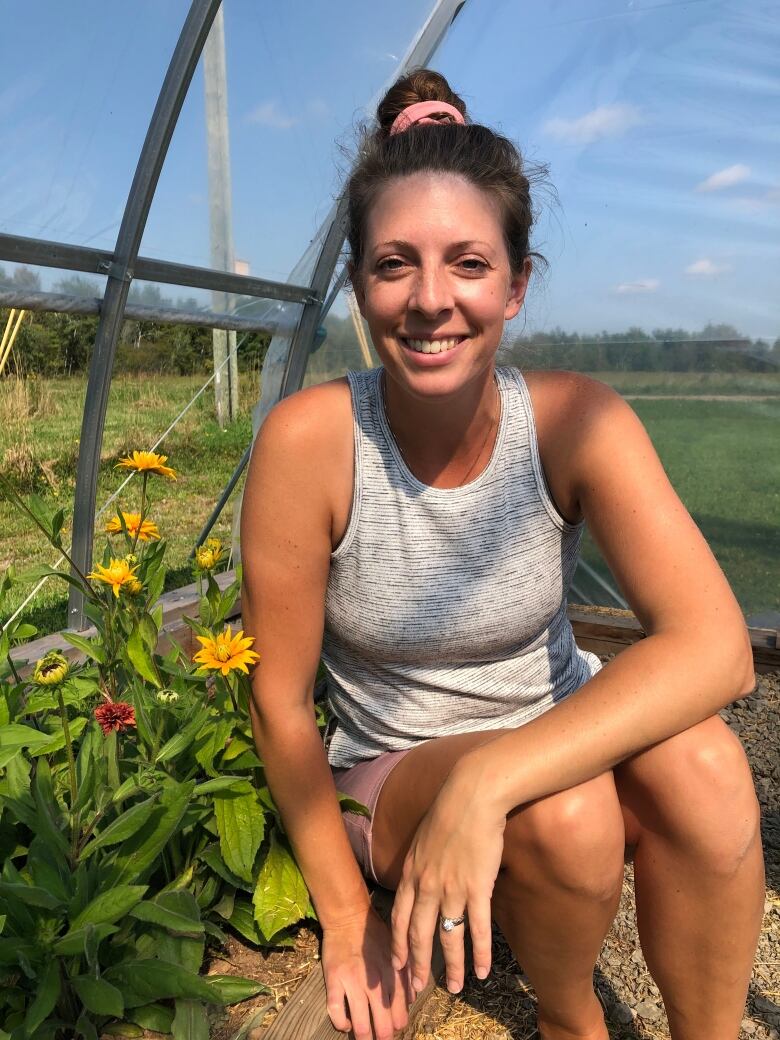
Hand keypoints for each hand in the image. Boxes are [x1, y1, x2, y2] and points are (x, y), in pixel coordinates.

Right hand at [322, 906, 413, 1038]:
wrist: (349, 916)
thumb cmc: (375, 933)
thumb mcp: (396, 950)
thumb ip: (406, 975)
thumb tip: (412, 1000)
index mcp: (392, 974)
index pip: (400, 1011)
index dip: (398, 1024)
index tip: (395, 1028)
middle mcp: (375, 982)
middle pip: (382, 1024)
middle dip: (383, 1036)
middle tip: (382, 1038)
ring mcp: (353, 983)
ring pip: (361, 1024)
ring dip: (365, 1035)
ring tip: (365, 1037)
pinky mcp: (334, 980)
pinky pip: (336, 1012)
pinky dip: (342, 1024)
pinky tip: (346, 1024)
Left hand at [390, 768, 505, 994]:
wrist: (472, 795)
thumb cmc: (451, 810)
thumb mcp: (423, 837)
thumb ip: (420, 862)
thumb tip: (421, 877)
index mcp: (411, 872)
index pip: (398, 917)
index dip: (397, 944)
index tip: (397, 965)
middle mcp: (427, 885)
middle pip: (418, 934)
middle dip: (417, 965)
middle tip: (417, 988)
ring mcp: (451, 888)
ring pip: (448, 938)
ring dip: (451, 967)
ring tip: (456, 988)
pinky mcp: (477, 887)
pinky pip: (477, 929)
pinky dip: (480, 953)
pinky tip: (483, 971)